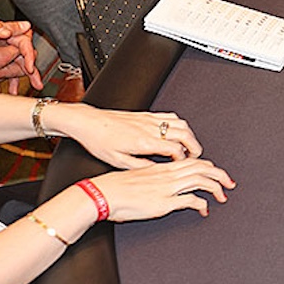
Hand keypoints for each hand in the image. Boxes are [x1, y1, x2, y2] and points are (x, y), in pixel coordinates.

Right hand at [0, 26, 40, 88]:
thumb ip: (6, 29)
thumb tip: (25, 27)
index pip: (23, 52)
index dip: (25, 44)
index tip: (22, 40)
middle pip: (20, 68)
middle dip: (25, 60)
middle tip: (25, 55)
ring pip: (10, 78)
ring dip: (14, 71)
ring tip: (15, 64)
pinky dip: (1, 83)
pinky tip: (1, 79)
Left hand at [41, 102, 202, 165]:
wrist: (88, 122)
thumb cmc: (99, 141)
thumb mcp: (118, 161)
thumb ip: (140, 166)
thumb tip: (156, 170)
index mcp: (144, 143)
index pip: (176, 150)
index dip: (184, 160)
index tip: (183, 167)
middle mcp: (150, 129)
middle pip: (185, 135)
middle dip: (194, 147)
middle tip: (195, 157)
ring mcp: (149, 119)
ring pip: (181, 124)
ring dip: (189, 135)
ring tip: (189, 146)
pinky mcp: (145, 114)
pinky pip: (170, 116)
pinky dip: (179, 125)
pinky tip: (177, 131)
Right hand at [94, 158, 235, 220]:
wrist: (103, 194)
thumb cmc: (115, 187)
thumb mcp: (139, 177)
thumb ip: (154, 178)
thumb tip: (162, 185)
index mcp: (162, 167)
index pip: (193, 162)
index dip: (208, 167)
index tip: (216, 173)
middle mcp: (168, 174)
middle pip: (203, 168)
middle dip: (220, 175)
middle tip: (230, 183)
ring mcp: (168, 187)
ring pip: (201, 180)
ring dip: (216, 188)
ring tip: (223, 196)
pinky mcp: (165, 202)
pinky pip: (191, 200)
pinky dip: (202, 204)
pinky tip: (204, 210)